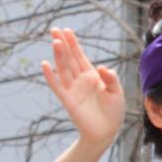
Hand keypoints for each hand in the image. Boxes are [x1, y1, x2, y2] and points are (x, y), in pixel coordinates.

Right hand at [42, 28, 124, 150]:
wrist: (107, 131)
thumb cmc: (113, 112)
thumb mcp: (116, 92)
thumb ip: (111, 79)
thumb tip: (103, 68)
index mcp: (92, 76)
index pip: (80, 56)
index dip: (73, 44)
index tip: (67, 30)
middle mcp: (80, 80)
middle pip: (69, 59)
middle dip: (63, 44)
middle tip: (54, 29)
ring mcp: (72, 89)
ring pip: (63, 69)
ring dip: (59, 56)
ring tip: (55, 42)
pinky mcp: (67, 100)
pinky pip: (56, 86)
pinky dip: (50, 76)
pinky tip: (45, 64)